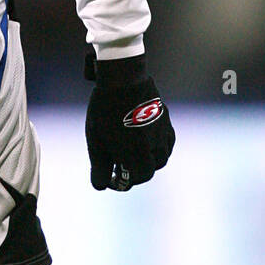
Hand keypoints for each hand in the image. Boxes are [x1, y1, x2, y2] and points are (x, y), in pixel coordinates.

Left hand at [85, 53, 174, 191]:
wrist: (123, 78)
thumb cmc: (104, 111)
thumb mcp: (96, 142)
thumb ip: (99, 167)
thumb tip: (101, 186)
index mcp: (136, 155)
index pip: (136, 179)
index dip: (123, 181)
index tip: (113, 176)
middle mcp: (153, 146)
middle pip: (149, 171)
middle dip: (136, 172)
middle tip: (122, 166)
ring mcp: (162, 133)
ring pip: (161, 157)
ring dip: (149, 161)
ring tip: (134, 155)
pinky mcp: (166, 120)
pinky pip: (168, 142)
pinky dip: (160, 148)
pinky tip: (148, 142)